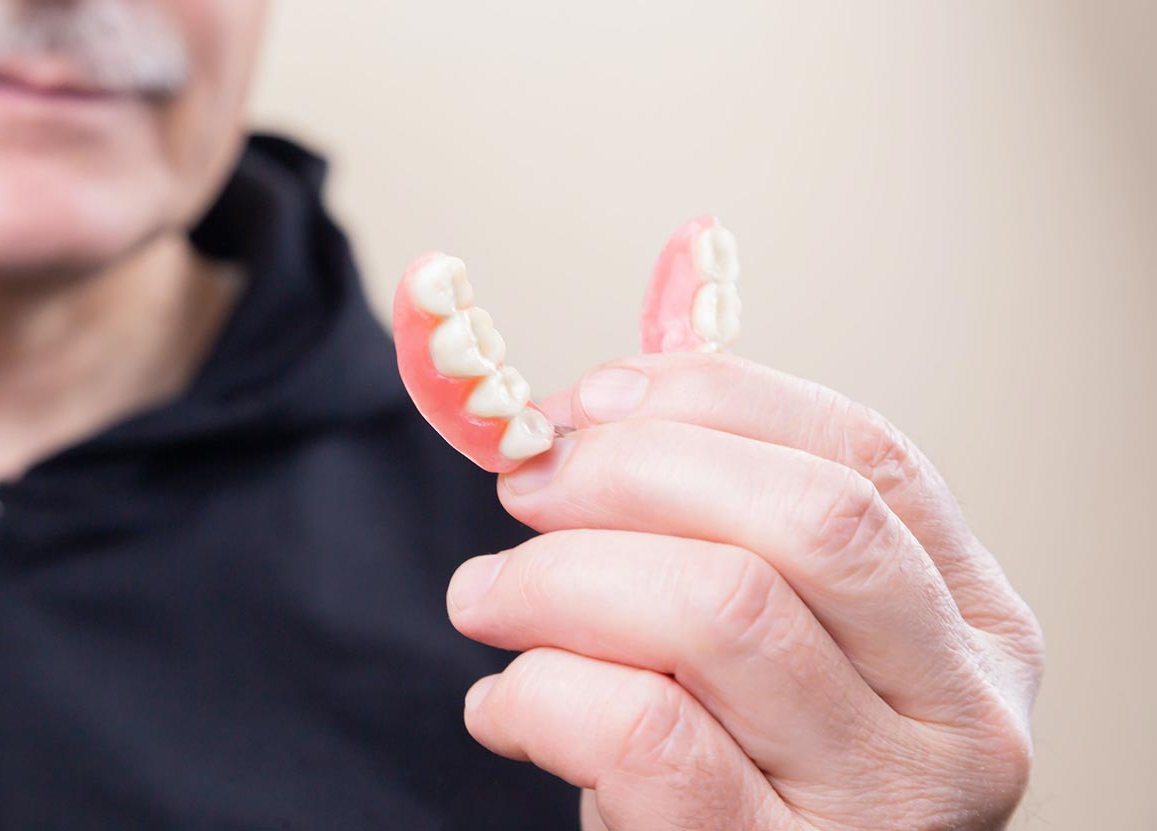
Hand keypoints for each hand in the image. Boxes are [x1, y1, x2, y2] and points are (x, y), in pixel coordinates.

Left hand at [446, 352, 1044, 829]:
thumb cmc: (736, 761)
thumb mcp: (771, 639)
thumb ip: (721, 523)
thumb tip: (596, 405)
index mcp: (971, 620)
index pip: (864, 453)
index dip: (710, 401)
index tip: (588, 404)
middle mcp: (959, 709)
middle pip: (808, 517)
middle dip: (633, 470)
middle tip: (526, 485)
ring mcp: (882, 802)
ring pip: (720, 609)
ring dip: (558, 578)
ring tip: (486, 597)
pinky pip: (643, 734)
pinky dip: (541, 692)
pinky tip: (503, 704)